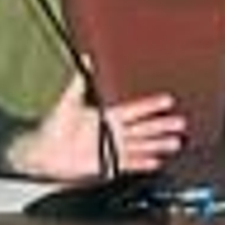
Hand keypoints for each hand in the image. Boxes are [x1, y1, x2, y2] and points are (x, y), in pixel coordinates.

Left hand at [8, 74, 187, 179]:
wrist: (44, 152)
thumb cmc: (54, 126)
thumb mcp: (67, 100)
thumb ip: (79, 81)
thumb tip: (86, 59)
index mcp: (108, 115)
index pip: (135, 109)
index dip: (151, 105)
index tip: (168, 100)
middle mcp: (114, 132)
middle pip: (144, 128)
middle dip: (163, 125)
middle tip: (180, 123)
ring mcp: (113, 149)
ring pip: (142, 146)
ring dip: (158, 145)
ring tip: (175, 143)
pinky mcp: (109, 164)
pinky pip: (130, 164)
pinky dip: (143, 163)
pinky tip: (156, 162)